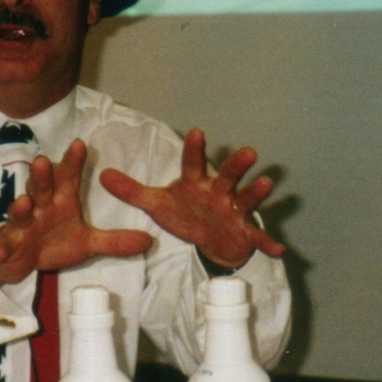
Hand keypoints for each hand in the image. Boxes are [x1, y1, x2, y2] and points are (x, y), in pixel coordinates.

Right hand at [0, 139, 153, 284]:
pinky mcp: (7, 243)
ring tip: (25, 202)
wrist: (22, 262)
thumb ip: (115, 241)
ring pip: (20, 211)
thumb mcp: (87, 244)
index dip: (73, 161)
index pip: (67, 177)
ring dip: (21, 207)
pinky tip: (0, 252)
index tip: (80, 144)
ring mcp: (22, 225)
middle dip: (41, 176)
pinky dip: (1, 248)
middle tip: (44, 162)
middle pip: (41, 187)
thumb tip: (149, 241)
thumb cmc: (54, 243)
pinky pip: (3, 244)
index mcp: (60, 200)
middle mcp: (40, 207)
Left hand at [99, 128, 286, 269]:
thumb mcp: (157, 205)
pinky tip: (279, 249)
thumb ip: (132, 191)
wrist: (210, 240)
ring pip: (247, 198)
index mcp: (197, 183)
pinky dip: (267, 242)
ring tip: (267, 183)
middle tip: (249, 152)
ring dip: (256, 192)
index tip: (197, 131)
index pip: (194, 163)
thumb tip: (103, 176)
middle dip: (237, 165)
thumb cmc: (185, 215)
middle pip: (228, 175)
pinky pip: (256, 237)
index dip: (195, 149)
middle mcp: (219, 192)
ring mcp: (234, 210)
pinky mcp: (243, 231)